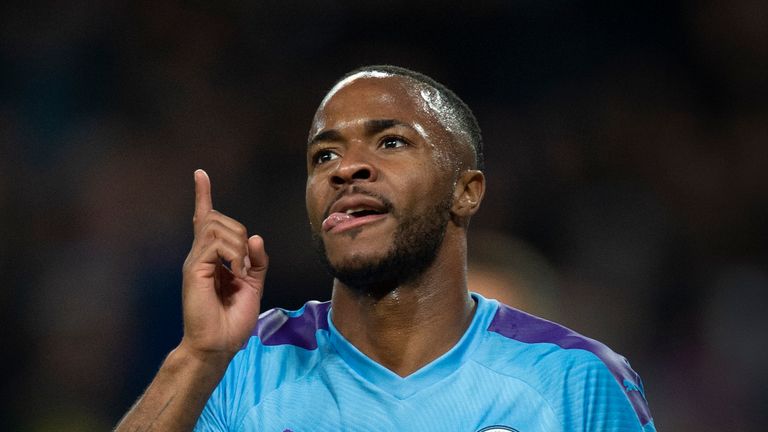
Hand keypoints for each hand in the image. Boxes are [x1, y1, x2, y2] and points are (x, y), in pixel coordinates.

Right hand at [180, 169, 267, 357]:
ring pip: (219, 227)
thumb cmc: (233, 319)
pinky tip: (235, 274)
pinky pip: (217, 244)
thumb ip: (256, 261)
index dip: (203, 196)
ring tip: (240, 273)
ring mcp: (196, 261)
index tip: (200, 174)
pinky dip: (234, 255)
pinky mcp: (195, 269)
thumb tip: (254, 236)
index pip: (204, 219)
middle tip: (245, 267)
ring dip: (239, 247)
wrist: (218, 345)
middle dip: (240, 234)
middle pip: (218, 218)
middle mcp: (200, 255)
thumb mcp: (254, 285)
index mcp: (212, 257)